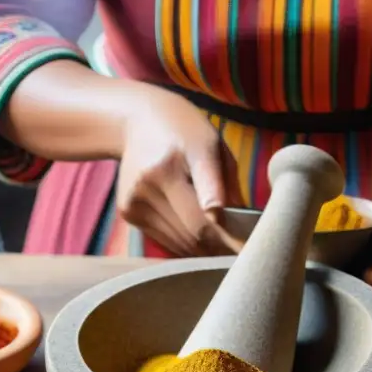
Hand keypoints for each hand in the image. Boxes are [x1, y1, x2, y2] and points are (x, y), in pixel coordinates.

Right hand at [116, 86, 244, 255]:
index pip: (204, 210)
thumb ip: (227, 185)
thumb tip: (243, 227)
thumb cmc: (186, 132)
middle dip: (221, 247)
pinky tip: (198, 236)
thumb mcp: (214, 146)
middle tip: (242, 252)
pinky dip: (185, 244)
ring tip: (223, 245)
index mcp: (177, 161)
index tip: (244, 250)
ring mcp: (136, 199)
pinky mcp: (127, 211)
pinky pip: (165, 240)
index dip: (226, 234)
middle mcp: (151, 182)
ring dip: (204, 250)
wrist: (137, 119)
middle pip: (193, 233)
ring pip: (179, 243)